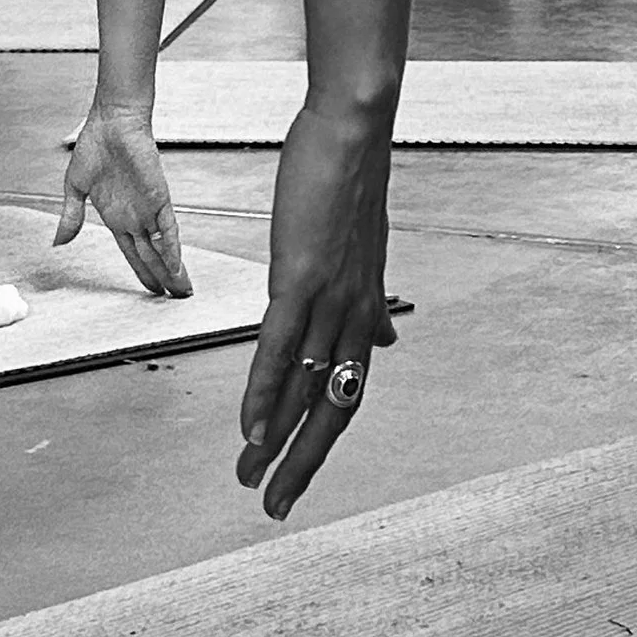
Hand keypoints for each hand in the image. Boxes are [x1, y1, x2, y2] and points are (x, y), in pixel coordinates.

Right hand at [55, 98, 189, 296]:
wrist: (111, 121)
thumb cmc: (95, 146)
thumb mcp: (75, 186)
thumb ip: (70, 216)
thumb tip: (58, 242)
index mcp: (117, 216)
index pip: (133, 252)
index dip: (142, 272)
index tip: (151, 291)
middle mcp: (135, 216)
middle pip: (151, 255)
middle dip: (162, 278)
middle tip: (174, 299)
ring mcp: (148, 208)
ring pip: (163, 247)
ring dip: (171, 269)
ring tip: (180, 291)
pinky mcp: (158, 197)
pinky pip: (167, 227)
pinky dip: (171, 247)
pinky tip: (176, 265)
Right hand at [237, 93, 400, 520]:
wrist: (355, 130)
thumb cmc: (350, 183)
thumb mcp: (365, 253)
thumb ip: (370, 304)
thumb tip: (387, 336)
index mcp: (365, 311)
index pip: (348, 392)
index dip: (324, 438)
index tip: (298, 473)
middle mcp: (355, 315)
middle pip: (332, 407)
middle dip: (303, 462)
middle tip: (275, 506)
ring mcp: (329, 299)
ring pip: (304, 387)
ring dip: (275, 440)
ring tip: (249, 479)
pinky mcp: (302, 279)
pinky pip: (280, 350)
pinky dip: (264, 394)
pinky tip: (249, 430)